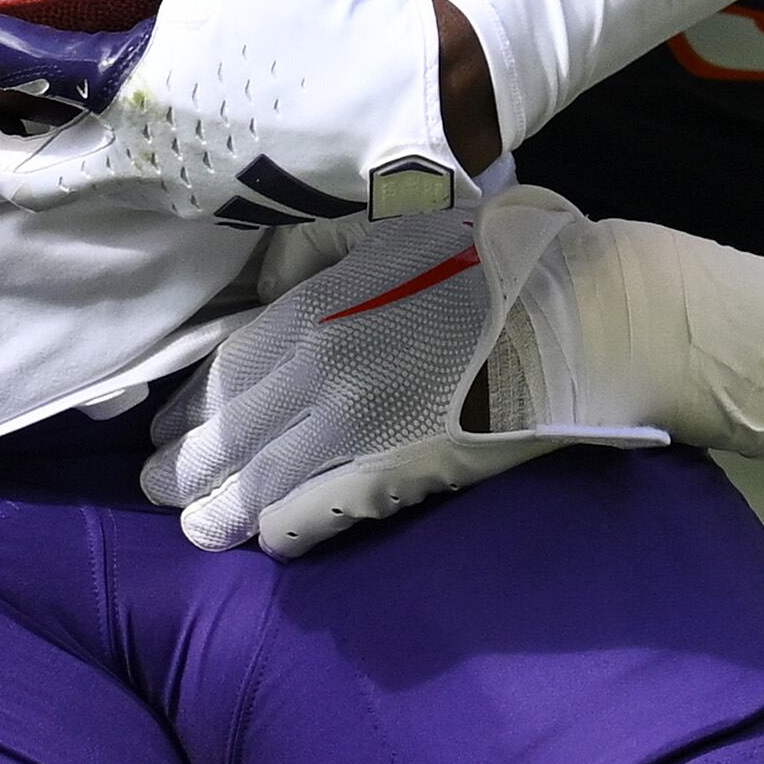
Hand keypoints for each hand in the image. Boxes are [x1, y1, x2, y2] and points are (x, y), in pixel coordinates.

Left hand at [0, 0, 457, 226]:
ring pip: (111, 185)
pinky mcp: (249, 201)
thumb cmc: (320, 19)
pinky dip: (157, 153)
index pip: (6, 64)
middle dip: (1, 155)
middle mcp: (145, 160)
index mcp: (125, 94)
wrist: (417, 105)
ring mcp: (197, 191)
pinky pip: (179, 181)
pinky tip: (187, 113)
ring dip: (83, 153)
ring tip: (79, 111)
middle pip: (40, 180)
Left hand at [146, 187, 763, 556]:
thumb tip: (267, 273)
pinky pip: (329, 506)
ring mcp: (369, 418)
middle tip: (156, 487)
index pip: (234, 361)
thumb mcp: (407, 221)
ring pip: (269, 473)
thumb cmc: (512, 255)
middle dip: (189, 459)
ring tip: (195, 529)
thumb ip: (329, 246)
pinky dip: (289, 527)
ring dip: (224, 505)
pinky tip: (267, 542)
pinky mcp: (411, 466)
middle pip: (238, 422)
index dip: (193, 399)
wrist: (607, 311)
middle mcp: (333, 359)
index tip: (161, 423)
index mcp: (327, 299)